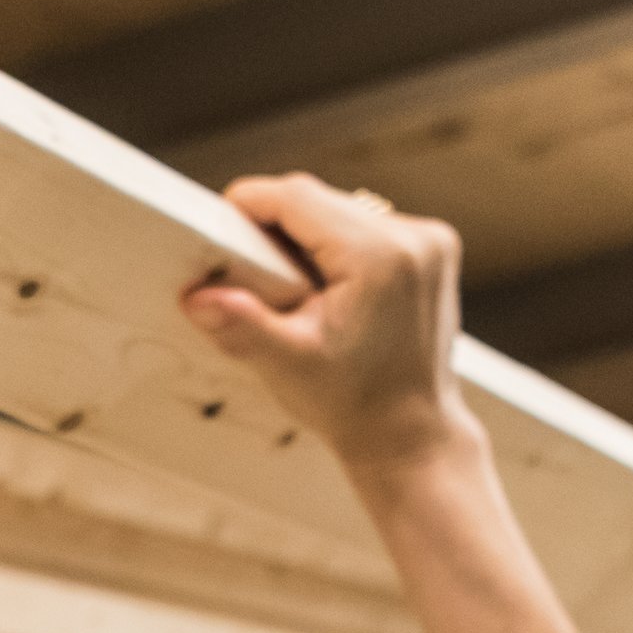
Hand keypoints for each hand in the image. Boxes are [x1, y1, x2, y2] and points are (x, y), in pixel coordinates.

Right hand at [183, 173, 481, 485]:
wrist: (411, 435)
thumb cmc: (356, 406)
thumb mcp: (290, 366)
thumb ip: (243, 327)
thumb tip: (198, 296)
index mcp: (380, 257)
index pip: (296, 197)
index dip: (250, 206)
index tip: (221, 233)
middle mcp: (414, 238)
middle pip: (319, 201)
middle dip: (278, 230)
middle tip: (252, 275)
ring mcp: (431, 241)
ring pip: (342, 210)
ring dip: (308, 237)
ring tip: (292, 288)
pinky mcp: (435, 249)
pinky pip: (368, 226)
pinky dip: (339, 248)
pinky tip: (329, 289)